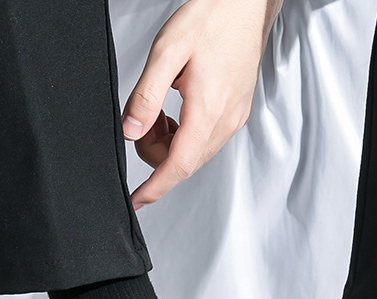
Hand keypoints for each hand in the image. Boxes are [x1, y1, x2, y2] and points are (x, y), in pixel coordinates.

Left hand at [122, 0, 282, 209]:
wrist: (245, 5)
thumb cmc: (211, 18)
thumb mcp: (167, 51)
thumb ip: (146, 96)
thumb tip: (131, 131)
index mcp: (207, 110)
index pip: (177, 166)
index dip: (155, 188)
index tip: (137, 201)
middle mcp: (225, 122)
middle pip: (183, 163)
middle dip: (156, 152)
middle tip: (143, 118)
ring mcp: (233, 120)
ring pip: (194, 154)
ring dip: (170, 143)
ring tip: (161, 108)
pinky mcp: (236, 114)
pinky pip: (205, 141)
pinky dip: (185, 135)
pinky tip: (178, 108)